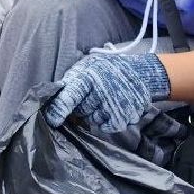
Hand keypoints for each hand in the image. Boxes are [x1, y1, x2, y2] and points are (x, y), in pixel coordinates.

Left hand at [44, 51, 171, 132]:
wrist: (140, 72)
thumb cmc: (107, 69)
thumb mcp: (87, 66)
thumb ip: (71, 81)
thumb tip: (55, 99)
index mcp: (89, 75)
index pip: (71, 95)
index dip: (59, 109)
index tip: (52, 120)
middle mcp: (102, 90)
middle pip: (81, 110)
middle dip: (81, 106)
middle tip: (91, 95)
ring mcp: (116, 104)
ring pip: (93, 120)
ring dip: (95, 114)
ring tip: (104, 99)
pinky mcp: (127, 115)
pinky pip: (108, 127)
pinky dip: (107, 122)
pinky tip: (111, 109)